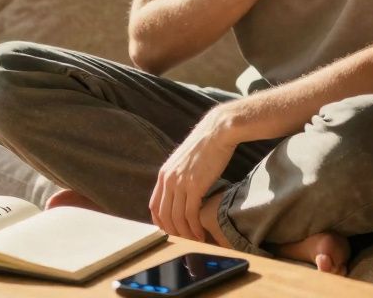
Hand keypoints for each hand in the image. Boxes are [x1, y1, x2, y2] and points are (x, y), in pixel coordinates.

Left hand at [149, 111, 235, 241]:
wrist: (218, 131)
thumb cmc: (205, 145)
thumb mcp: (184, 160)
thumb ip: (179, 175)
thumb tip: (183, 190)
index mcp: (164, 174)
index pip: (154, 206)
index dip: (160, 222)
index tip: (170, 231)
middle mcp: (168, 180)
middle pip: (164, 215)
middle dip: (173, 232)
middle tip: (184, 240)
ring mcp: (180, 183)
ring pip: (177, 218)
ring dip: (185, 233)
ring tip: (195, 240)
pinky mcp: (195, 186)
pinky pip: (190, 214)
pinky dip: (194, 228)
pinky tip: (201, 234)